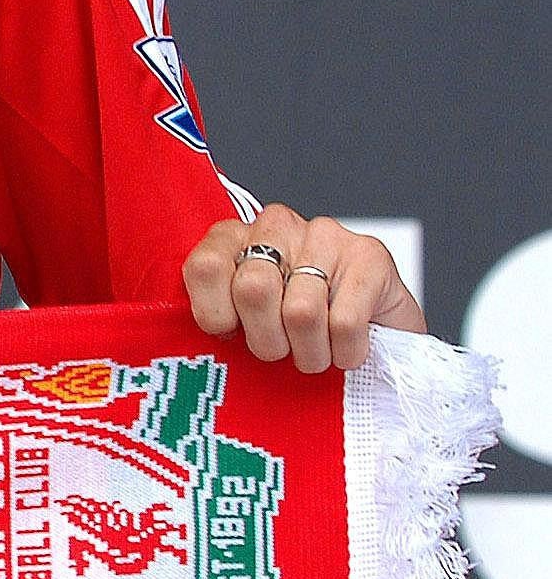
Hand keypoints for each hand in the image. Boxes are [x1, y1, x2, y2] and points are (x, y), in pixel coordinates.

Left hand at [183, 206, 424, 373]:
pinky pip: (344, 323)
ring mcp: (326, 235)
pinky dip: (344, 352)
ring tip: (317, 353)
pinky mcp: (370, 255)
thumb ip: (217, 316)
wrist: (377, 334)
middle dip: (267, 340)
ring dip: (309, 353)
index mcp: (235, 237)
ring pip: (300, 312)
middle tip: (283, 351)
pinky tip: (346, 348)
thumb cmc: (296, 332)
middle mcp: (277, 226)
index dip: (215, 314)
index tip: (232, 332)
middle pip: (253, 289)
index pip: (206, 267)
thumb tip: (200, 340)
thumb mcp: (243, 323)